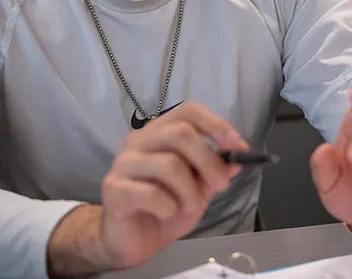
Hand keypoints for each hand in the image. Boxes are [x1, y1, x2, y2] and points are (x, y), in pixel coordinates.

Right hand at [47, 103, 247, 275]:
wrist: (132, 240)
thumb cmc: (166, 206)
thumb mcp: (199, 187)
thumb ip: (216, 170)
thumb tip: (238, 157)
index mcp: (160, 132)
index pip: (189, 111)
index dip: (216, 125)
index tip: (238, 146)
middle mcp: (139, 140)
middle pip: (181, 134)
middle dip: (209, 161)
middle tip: (220, 185)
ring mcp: (123, 163)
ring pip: (169, 164)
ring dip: (190, 191)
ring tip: (190, 206)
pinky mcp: (113, 189)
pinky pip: (151, 193)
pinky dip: (169, 207)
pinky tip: (167, 213)